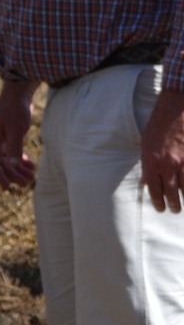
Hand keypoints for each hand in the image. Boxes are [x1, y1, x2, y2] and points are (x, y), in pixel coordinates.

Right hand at [0, 79, 38, 189]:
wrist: (19, 93)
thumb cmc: (15, 110)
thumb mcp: (16, 130)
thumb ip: (14, 148)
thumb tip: (12, 165)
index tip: (7, 188)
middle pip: (1, 164)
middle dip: (13, 174)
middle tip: (26, 184)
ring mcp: (1, 140)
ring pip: (8, 160)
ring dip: (18, 169)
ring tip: (31, 177)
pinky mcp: (10, 136)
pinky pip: (14, 153)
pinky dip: (21, 160)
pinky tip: (31, 166)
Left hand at [142, 86, 183, 212]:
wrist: (174, 114)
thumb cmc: (157, 129)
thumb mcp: (145, 147)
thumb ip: (147, 167)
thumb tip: (146, 182)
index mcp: (151, 163)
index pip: (154, 189)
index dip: (158, 202)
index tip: (160, 209)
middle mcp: (167, 165)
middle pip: (171, 192)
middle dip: (172, 205)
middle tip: (173, 210)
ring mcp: (182, 163)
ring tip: (182, 205)